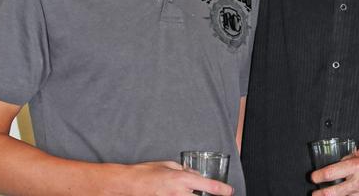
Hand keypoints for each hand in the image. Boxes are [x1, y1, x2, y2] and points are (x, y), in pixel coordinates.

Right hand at [119, 160, 233, 195]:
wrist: (129, 185)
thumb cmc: (146, 173)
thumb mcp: (168, 165)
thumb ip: (184, 170)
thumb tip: (194, 174)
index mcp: (182, 179)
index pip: (208, 186)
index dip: (222, 189)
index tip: (229, 191)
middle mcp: (180, 193)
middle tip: (219, 195)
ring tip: (198, 193)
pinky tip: (186, 195)